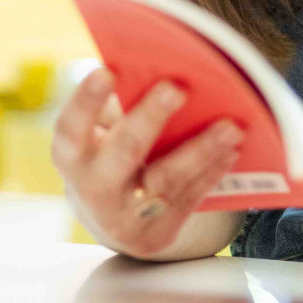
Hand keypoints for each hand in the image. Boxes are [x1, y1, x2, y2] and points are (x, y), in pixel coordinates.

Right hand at [51, 67, 244, 258]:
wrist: (109, 220)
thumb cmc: (106, 154)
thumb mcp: (97, 135)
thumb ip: (117, 108)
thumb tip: (156, 69)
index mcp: (72, 155)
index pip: (72, 126)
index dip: (87, 100)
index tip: (107, 71)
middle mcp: (94, 188)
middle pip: (124, 151)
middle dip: (150, 119)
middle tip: (176, 88)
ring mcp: (127, 215)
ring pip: (167, 180)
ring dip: (201, 150)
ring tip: (231, 126)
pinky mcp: (157, 233)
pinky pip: (190, 198)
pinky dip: (212, 172)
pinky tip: (231, 149)